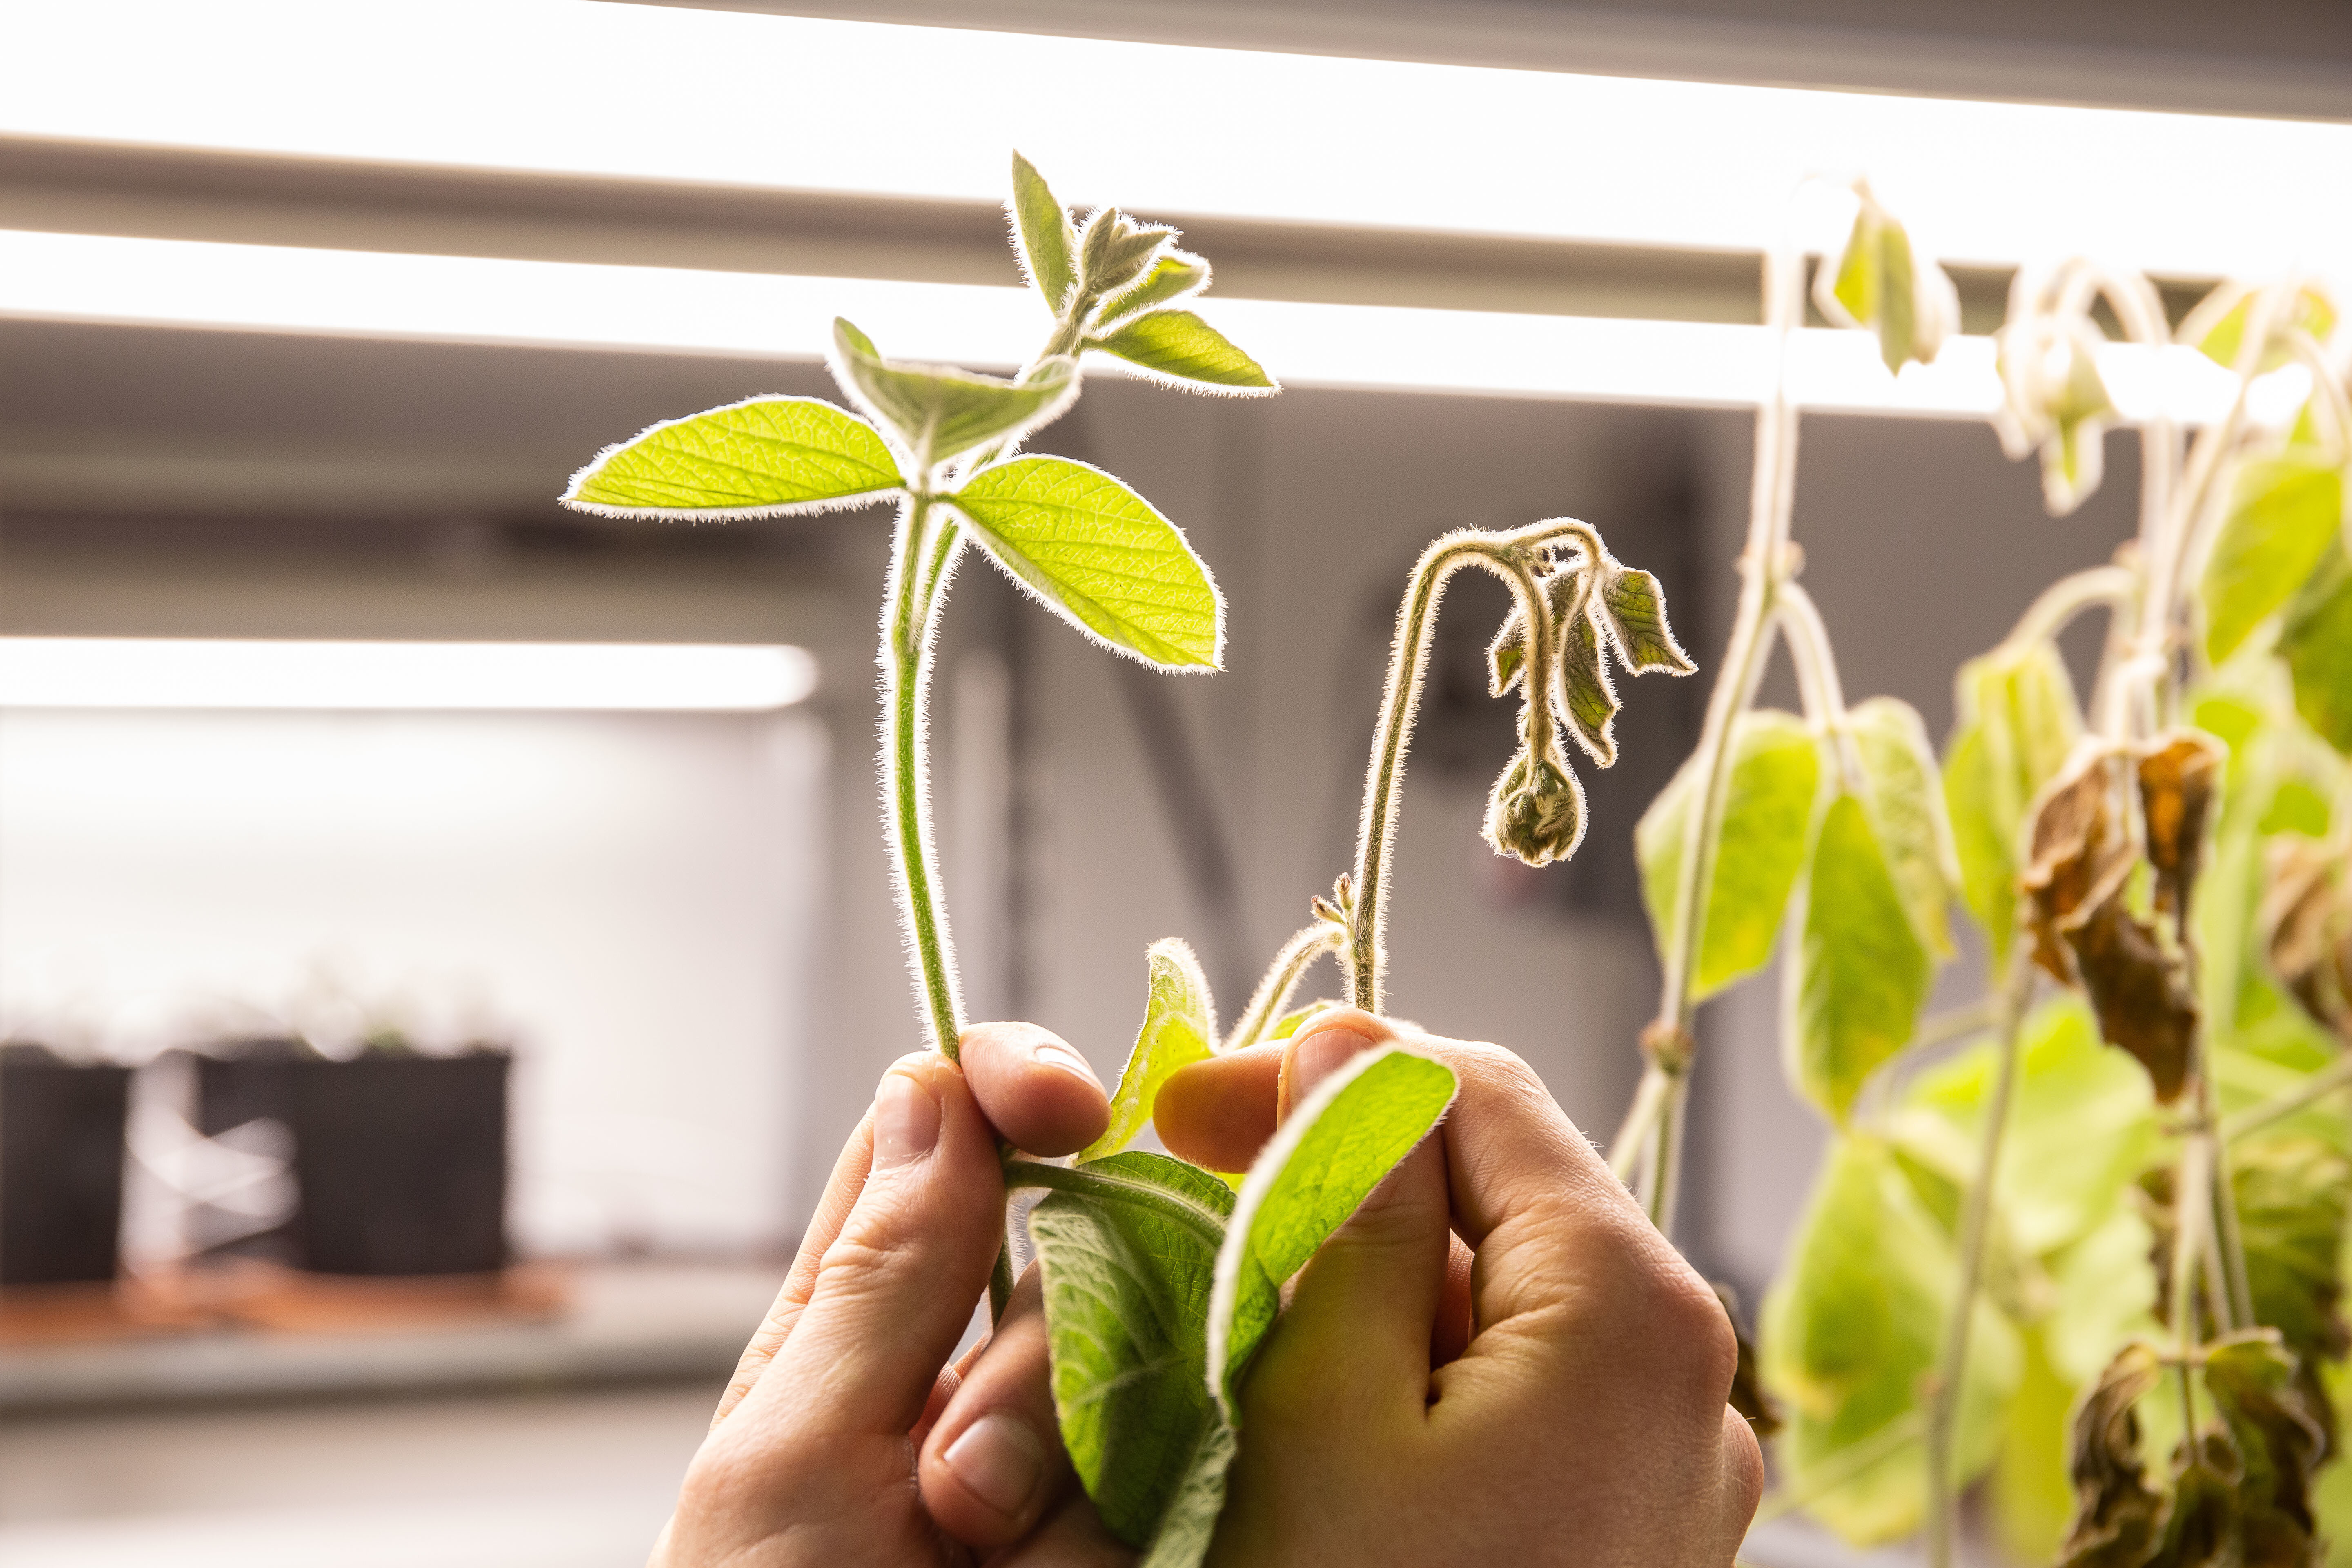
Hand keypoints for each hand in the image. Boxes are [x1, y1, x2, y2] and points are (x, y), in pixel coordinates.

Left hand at [655, 1022, 1126, 1567]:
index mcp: (858, 1332)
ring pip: (1142, 1372)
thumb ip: (880, 1280)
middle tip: (956, 1507)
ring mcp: (1069, 1459)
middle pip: (1074, 1261)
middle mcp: (978, 1379)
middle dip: (1025, 1384)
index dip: (1009, 1091)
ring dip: (1066, 1492)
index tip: (1064, 1106)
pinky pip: (1188, 1474)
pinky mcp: (1148, 1522)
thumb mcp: (793, 1464)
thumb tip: (933, 1085)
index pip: (949, 1143)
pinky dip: (1129, 1539)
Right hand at [1150, 1009, 1762, 1567]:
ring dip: (1372, 1267)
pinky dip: (1422, 1357)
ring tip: (1240, 1300)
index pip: (1473, 1095)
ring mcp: (1672, 1450)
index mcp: (1632, 1305)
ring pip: (1504, 1286)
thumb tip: (1350, 1046)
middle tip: (1194, 1190)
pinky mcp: (1634, 1512)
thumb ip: (1354, 1204)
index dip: (1322, 1072)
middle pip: (1498, 1187)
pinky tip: (1323, 1392)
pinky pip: (1527, 1380)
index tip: (1187, 1105)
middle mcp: (1689, 1366)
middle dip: (1340, 1170)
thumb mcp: (1326, 1405)